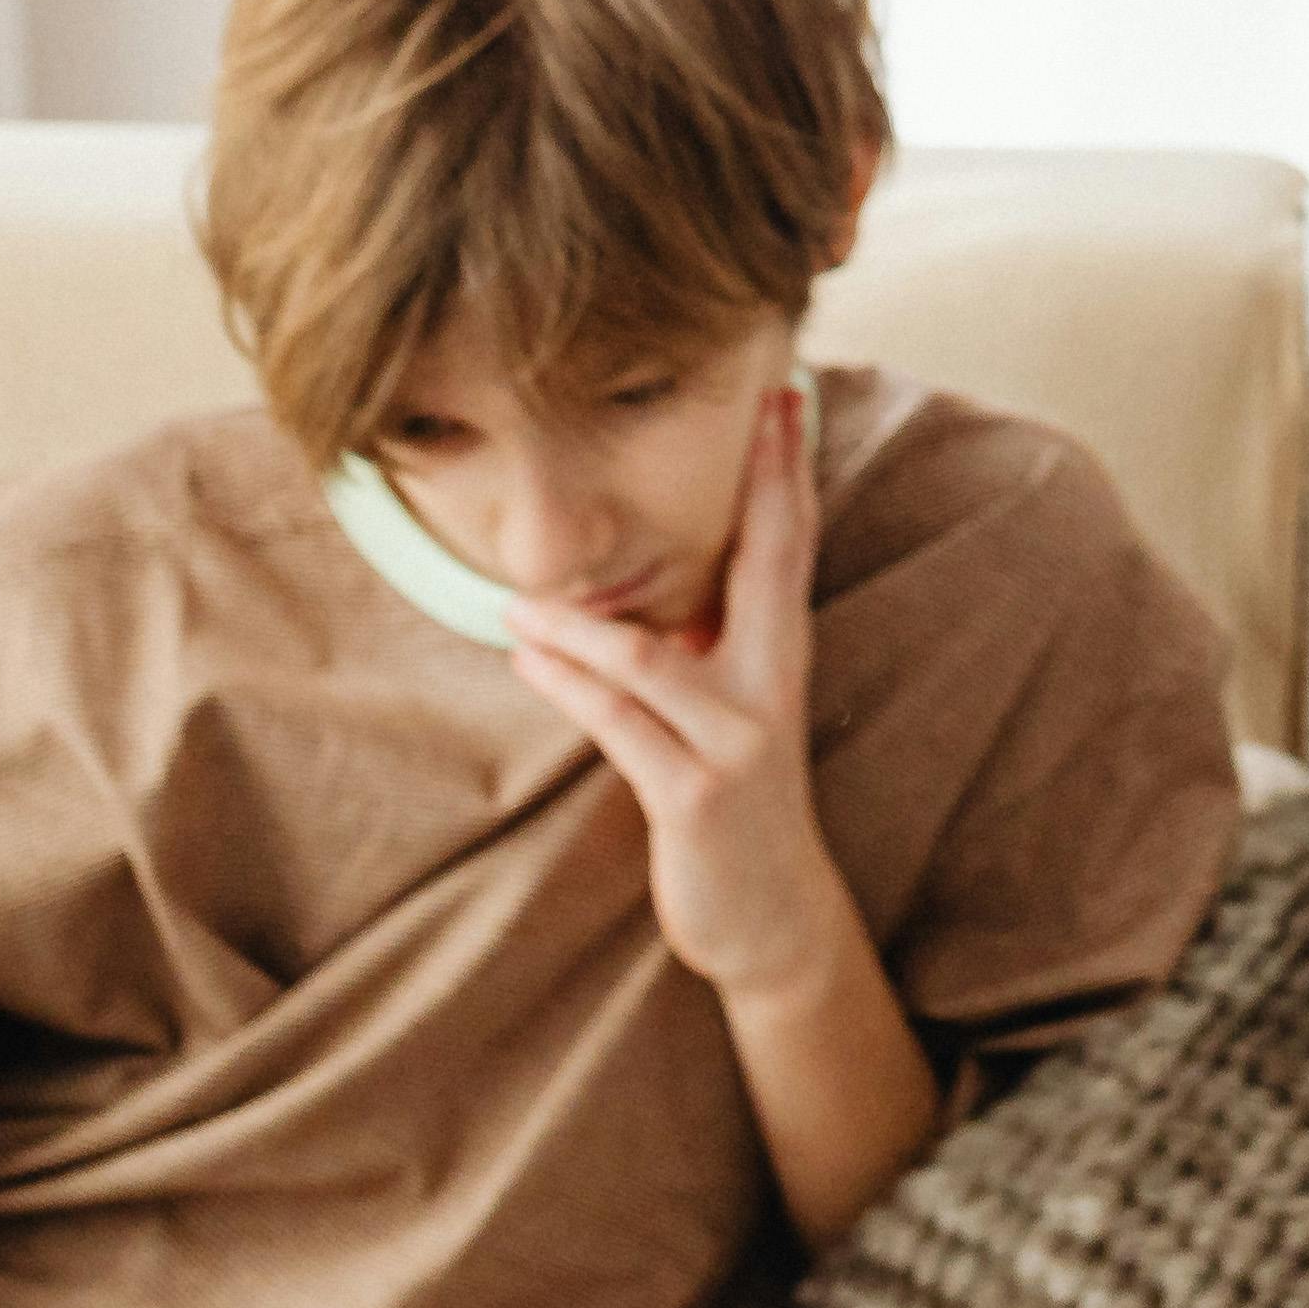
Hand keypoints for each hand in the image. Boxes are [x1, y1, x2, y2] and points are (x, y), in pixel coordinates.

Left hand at [503, 381, 860, 1003]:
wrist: (768, 913)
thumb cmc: (733, 795)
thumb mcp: (730, 708)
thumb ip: (706, 640)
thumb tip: (646, 568)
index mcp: (781, 656)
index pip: (791, 543)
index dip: (789, 468)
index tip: (786, 394)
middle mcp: (772, 687)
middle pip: (769, 563)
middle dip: (759, 484)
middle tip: (754, 411)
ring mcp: (736, 742)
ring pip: (647, 657)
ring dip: (574, 625)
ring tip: (517, 603)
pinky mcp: (694, 796)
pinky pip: (618, 726)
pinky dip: (567, 687)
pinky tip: (527, 659)